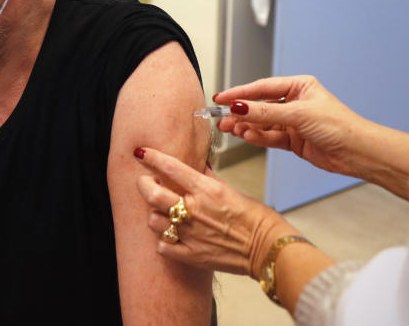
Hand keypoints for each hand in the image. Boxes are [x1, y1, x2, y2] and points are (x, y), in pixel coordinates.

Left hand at [134, 147, 296, 277]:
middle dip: (143, 184)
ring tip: (162, 211)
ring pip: (153, 220)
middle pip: (152, 194)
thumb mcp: (231, 190)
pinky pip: (162, 246)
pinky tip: (171, 234)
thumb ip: (208, 178)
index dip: (151, 157)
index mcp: (206, 190)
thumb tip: (196, 165)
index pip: (170, 168)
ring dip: (154, 213)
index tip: (140, 152)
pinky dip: (163, 239)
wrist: (268, 248)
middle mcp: (194, 210)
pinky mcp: (191, 255)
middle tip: (146, 182)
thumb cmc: (255, 218)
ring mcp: (191, 234)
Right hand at [213, 75, 373, 178]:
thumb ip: (265, 112)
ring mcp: (292, 123)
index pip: (262, 88)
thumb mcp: (298, 114)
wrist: (358, 153)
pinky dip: (258, 137)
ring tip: (231, 129)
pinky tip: (247, 137)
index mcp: (299, 86)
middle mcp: (294, 103)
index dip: (240, 93)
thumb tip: (239, 107)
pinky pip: (269, 137)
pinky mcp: (292, 141)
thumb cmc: (339, 126)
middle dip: (240, 112)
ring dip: (246, 127)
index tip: (221, 98)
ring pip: (262, 123)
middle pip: (259, 106)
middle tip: (221, 118)